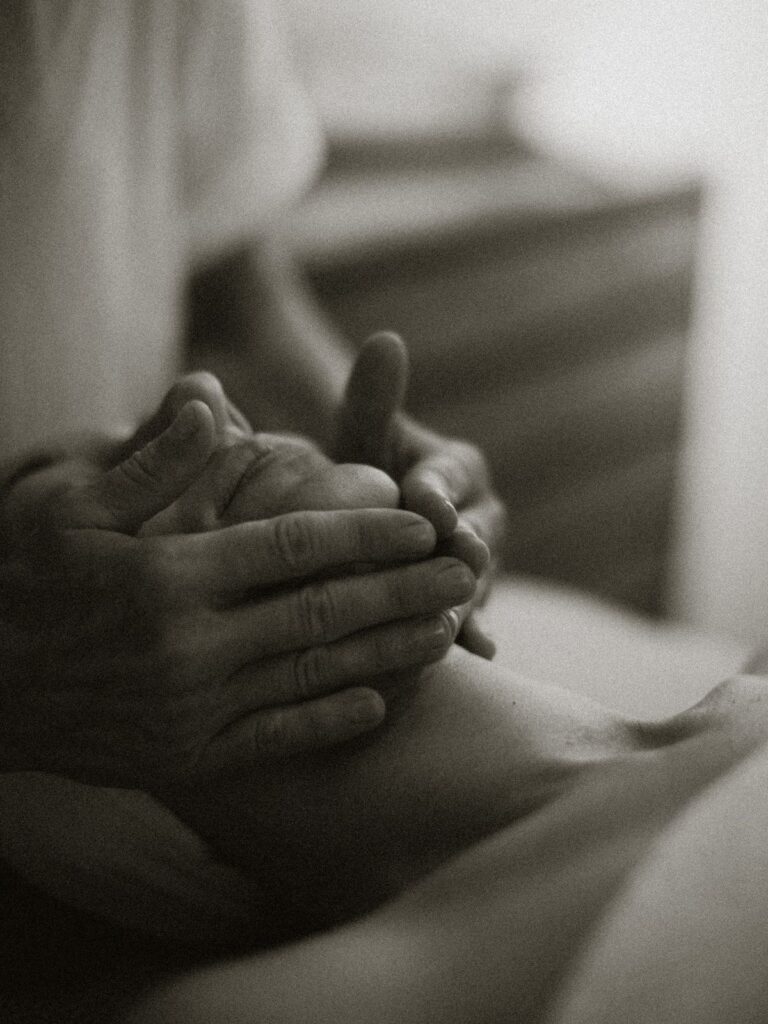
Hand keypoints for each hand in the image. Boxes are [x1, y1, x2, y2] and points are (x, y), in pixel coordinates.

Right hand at [0, 390, 466, 787]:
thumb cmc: (16, 576)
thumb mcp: (65, 502)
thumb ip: (151, 457)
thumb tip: (216, 394)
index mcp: (168, 574)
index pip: (293, 545)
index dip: (366, 531)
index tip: (421, 519)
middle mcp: (188, 645)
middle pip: (322, 610)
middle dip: (404, 588)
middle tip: (467, 569)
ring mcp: (190, 707)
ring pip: (313, 675)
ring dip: (388, 651)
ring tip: (449, 628)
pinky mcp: (185, 755)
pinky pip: (275, 738)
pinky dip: (330, 720)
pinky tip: (379, 703)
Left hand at [336, 332, 505, 657]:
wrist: (358, 523)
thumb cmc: (353, 469)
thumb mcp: (358, 436)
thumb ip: (373, 398)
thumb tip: (385, 339)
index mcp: (461, 468)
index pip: (448, 478)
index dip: (436, 490)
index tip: (424, 501)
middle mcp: (483, 516)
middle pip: (474, 534)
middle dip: (461, 550)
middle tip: (453, 562)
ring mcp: (482, 566)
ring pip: (475, 581)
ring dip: (465, 597)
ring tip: (453, 618)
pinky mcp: (470, 606)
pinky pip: (471, 619)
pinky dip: (471, 634)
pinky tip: (475, 654)